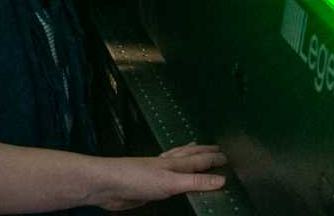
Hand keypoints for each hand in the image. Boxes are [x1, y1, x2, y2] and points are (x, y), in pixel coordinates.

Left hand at [89, 143, 228, 210]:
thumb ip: (196, 182)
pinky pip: (167, 175)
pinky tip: (169, 171)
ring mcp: (156, 173)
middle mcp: (167, 165)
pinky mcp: (147, 184)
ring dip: (189, 155)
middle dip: (203, 151)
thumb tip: (220, 180)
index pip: (200, 160)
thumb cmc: (135, 178)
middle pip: (189, 155)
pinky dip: (174, 169)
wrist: (107, 184)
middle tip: (216, 148)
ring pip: (177, 160)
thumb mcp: (171, 183)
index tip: (227, 158)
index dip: (214, 159)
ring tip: (195, 148)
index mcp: (175, 163)